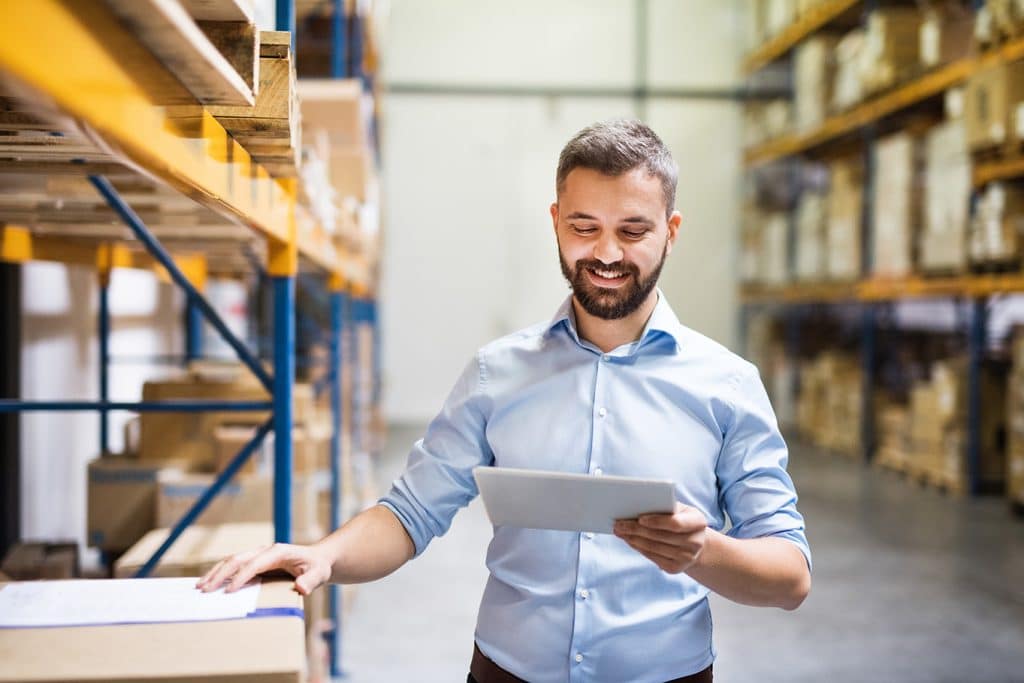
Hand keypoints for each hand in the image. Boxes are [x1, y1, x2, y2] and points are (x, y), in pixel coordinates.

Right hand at [196, 543, 331, 595]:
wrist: (317, 560)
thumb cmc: (317, 567)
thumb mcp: (319, 574)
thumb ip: (310, 581)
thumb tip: (300, 588)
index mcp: (278, 552)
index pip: (254, 564)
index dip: (241, 577)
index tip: (229, 591)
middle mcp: (265, 551)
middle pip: (237, 560)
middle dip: (220, 574)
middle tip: (205, 590)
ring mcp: (258, 555)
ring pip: (232, 561)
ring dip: (216, 573)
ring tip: (200, 587)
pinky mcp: (255, 561)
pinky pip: (234, 566)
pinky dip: (220, 573)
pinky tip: (209, 582)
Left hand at [613, 502, 706, 573]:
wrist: (696, 543)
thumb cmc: (682, 519)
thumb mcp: (680, 509)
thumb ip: (665, 506)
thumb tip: (636, 506)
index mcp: (698, 522)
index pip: (675, 523)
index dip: (657, 521)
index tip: (639, 518)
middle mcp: (695, 542)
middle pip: (660, 536)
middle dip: (636, 529)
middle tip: (619, 524)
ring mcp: (687, 558)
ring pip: (653, 548)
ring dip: (633, 539)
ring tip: (619, 531)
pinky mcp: (676, 569)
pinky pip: (653, 557)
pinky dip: (638, 548)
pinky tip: (629, 540)